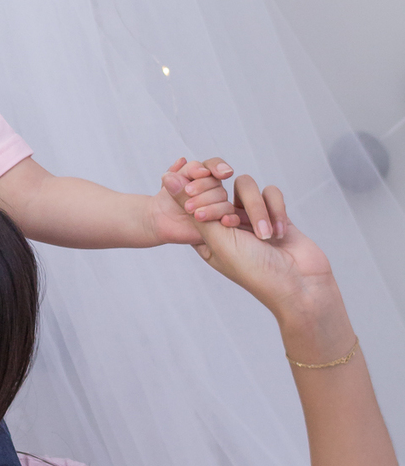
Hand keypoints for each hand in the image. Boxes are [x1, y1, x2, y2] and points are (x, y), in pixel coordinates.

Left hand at [150, 157, 239, 244]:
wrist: (160, 220)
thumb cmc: (167, 199)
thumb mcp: (168, 182)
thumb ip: (176, 172)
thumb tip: (182, 161)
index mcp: (205, 176)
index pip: (215, 166)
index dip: (215, 167)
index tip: (203, 172)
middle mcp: (214, 190)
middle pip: (217, 184)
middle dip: (202, 187)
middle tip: (187, 192)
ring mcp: (219, 206)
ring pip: (224, 202)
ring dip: (210, 207)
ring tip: (193, 213)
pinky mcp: (220, 223)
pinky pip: (232, 219)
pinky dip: (230, 219)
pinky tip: (223, 221)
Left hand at [190, 174, 338, 326]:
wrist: (298, 287)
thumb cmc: (253, 270)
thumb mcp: (216, 240)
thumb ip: (192, 207)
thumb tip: (167, 178)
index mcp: (206, 234)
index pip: (193, 199)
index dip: (195, 199)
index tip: (197, 211)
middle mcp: (227, 224)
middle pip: (218, 189)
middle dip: (225, 207)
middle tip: (230, 224)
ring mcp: (252, 218)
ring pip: (246, 187)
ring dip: (255, 209)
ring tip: (263, 236)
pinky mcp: (276, 214)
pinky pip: (271, 193)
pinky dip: (276, 209)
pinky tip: (278, 233)